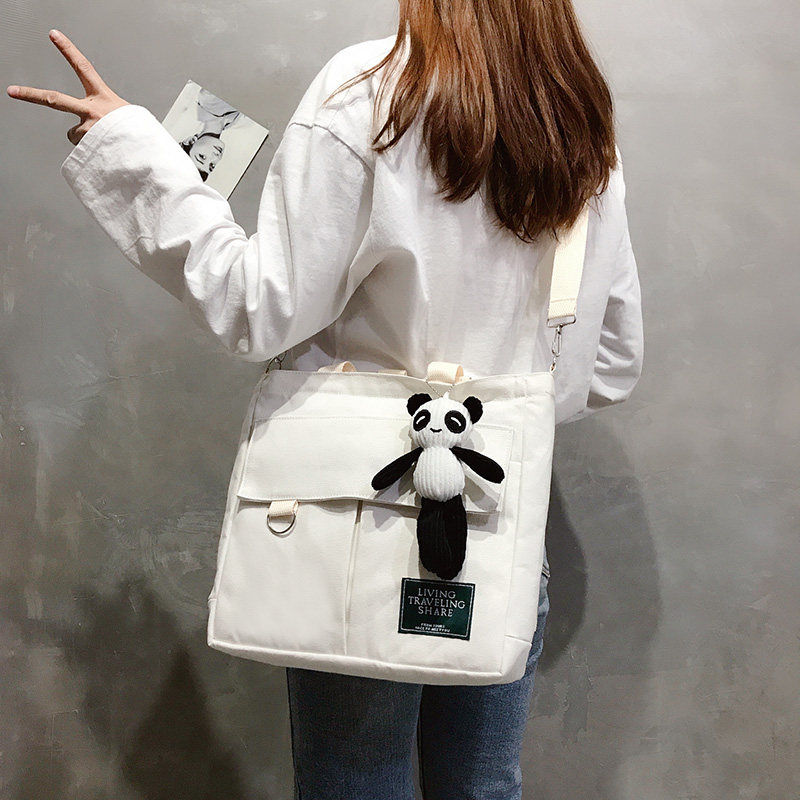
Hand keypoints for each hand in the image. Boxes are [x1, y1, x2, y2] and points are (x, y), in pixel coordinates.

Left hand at [6, 29, 130, 145]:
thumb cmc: (140, 134)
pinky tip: (105, 152)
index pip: (84, 68)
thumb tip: (99, 125)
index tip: (54, 36)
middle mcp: (93, 110)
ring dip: (85, 139)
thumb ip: (109, 114)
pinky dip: (91, 152)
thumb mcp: (128, 116)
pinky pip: (82, 149)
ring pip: (74, 134)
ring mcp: (89, 128)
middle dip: (31, 95)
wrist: (148, 153)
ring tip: (103, 143)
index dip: (68, 50)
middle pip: (55, 100)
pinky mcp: (88, 145)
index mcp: (104, 98)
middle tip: (12, 91)